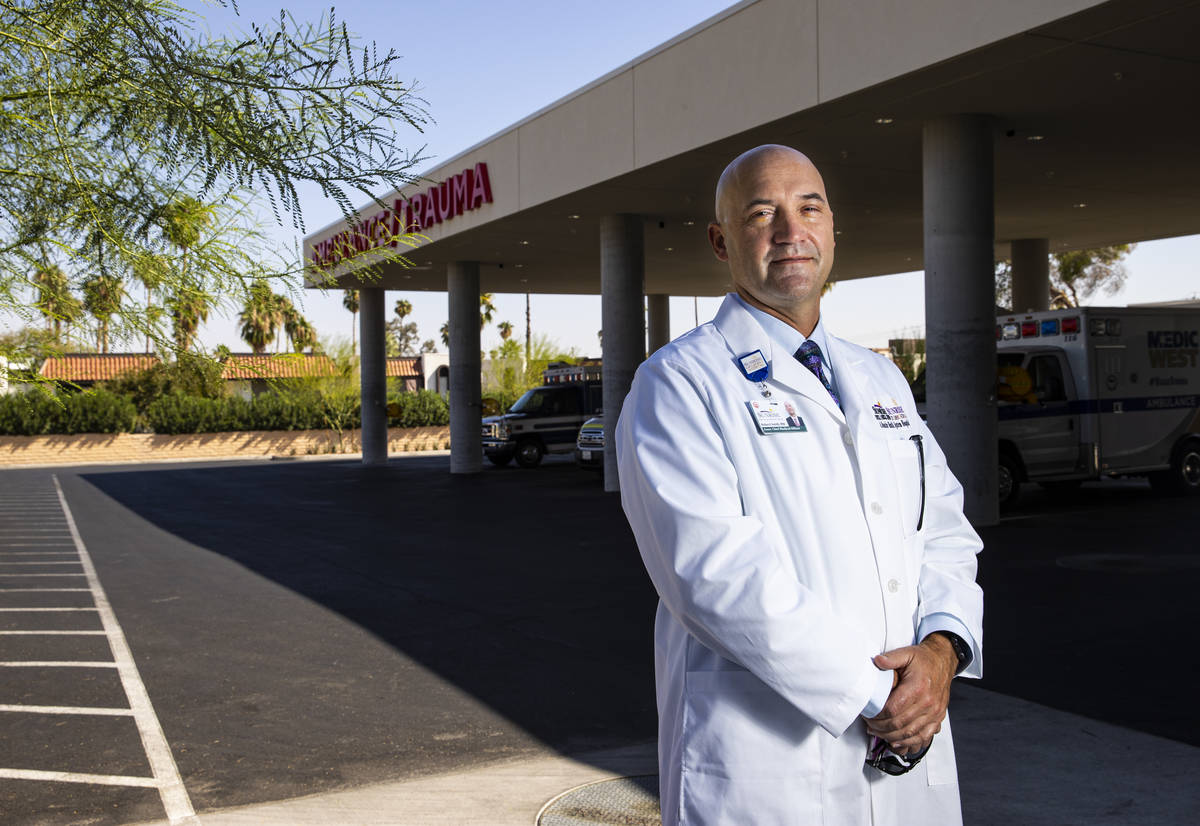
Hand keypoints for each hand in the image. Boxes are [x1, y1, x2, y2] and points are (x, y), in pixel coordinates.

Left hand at [864, 635, 956, 754]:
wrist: (943, 662)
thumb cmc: (923, 659)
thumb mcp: (906, 653)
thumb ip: (891, 658)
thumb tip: (877, 660)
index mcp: (917, 688)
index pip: (893, 709)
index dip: (877, 715)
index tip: (867, 714)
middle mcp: (928, 703)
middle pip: (900, 724)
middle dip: (881, 728)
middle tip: (869, 726)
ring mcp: (934, 713)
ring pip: (910, 734)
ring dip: (892, 738)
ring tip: (878, 734)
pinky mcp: (938, 718)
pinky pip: (924, 737)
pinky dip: (910, 743)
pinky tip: (898, 743)